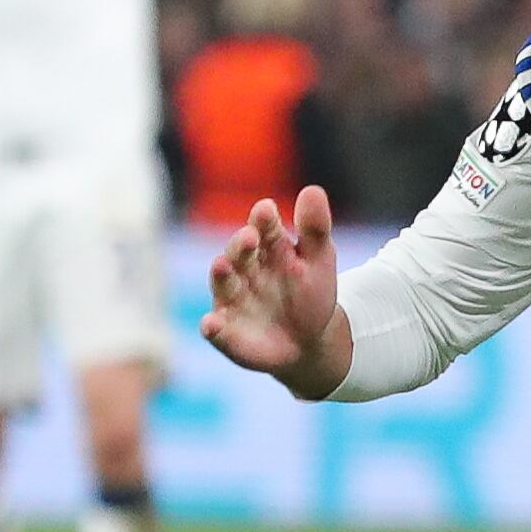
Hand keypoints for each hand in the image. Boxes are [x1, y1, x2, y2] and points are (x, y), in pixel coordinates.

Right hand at [201, 185, 352, 398]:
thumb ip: (315, 228)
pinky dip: (213, 327)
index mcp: (269, 247)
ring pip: (223, 284)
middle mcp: (245, 269)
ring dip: (221, 275)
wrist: (309, 341)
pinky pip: (217, 330)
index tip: (267, 210)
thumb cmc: (310, 293)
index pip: (265, 228)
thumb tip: (313, 190)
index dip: (265, 220)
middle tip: (250, 236)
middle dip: (242, 245)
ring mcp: (233, 299)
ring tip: (221, 265)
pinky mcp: (227, 332)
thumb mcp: (319, 260)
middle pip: (239, 253)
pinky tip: (211, 324)